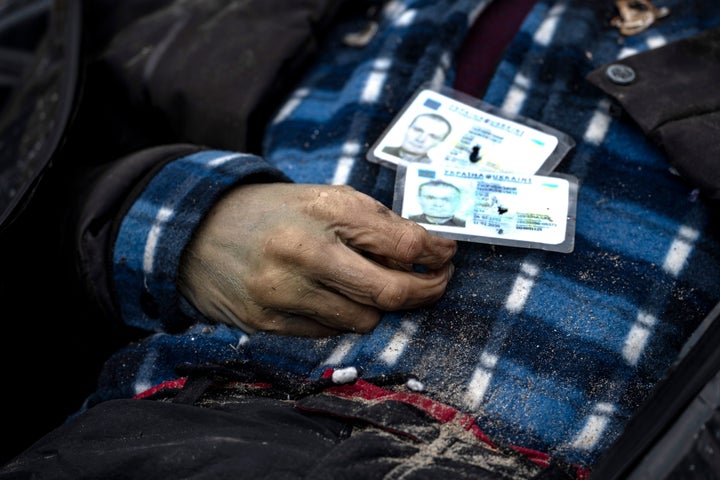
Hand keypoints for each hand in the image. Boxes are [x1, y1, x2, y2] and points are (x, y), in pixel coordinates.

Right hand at [178, 183, 456, 335]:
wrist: (198, 232)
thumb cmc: (273, 212)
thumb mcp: (323, 198)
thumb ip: (375, 222)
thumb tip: (428, 250)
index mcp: (321, 215)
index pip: (400, 243)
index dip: (434, 252)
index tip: (445, 255)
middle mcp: (302, 256)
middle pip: (388, 293)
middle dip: (424, 291)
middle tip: (436, 283)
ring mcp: (282, 295)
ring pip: (362, 320)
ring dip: (379, 306)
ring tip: (374, 286)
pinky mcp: (267, 323)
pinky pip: (329, 333)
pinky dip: (343, 318)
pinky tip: (335, 298)